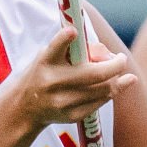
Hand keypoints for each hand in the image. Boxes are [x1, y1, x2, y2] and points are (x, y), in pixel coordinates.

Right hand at [5, 39, 136, 138]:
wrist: (25, 108)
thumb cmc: (44, 74)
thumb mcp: (49, 56)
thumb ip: (73, 50)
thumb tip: (109, 55)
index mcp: (45, 62)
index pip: (54, 49)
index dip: (63, 39)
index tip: (73, 31)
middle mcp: (52, 82)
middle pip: (93, 74)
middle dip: (115, 65)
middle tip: (121, 58)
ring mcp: (62, 102)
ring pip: (103, 89)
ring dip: (117, 79)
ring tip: (120, 71)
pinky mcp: (72, 115)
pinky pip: (101, 101)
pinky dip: (112, 90)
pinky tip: (120, 83)